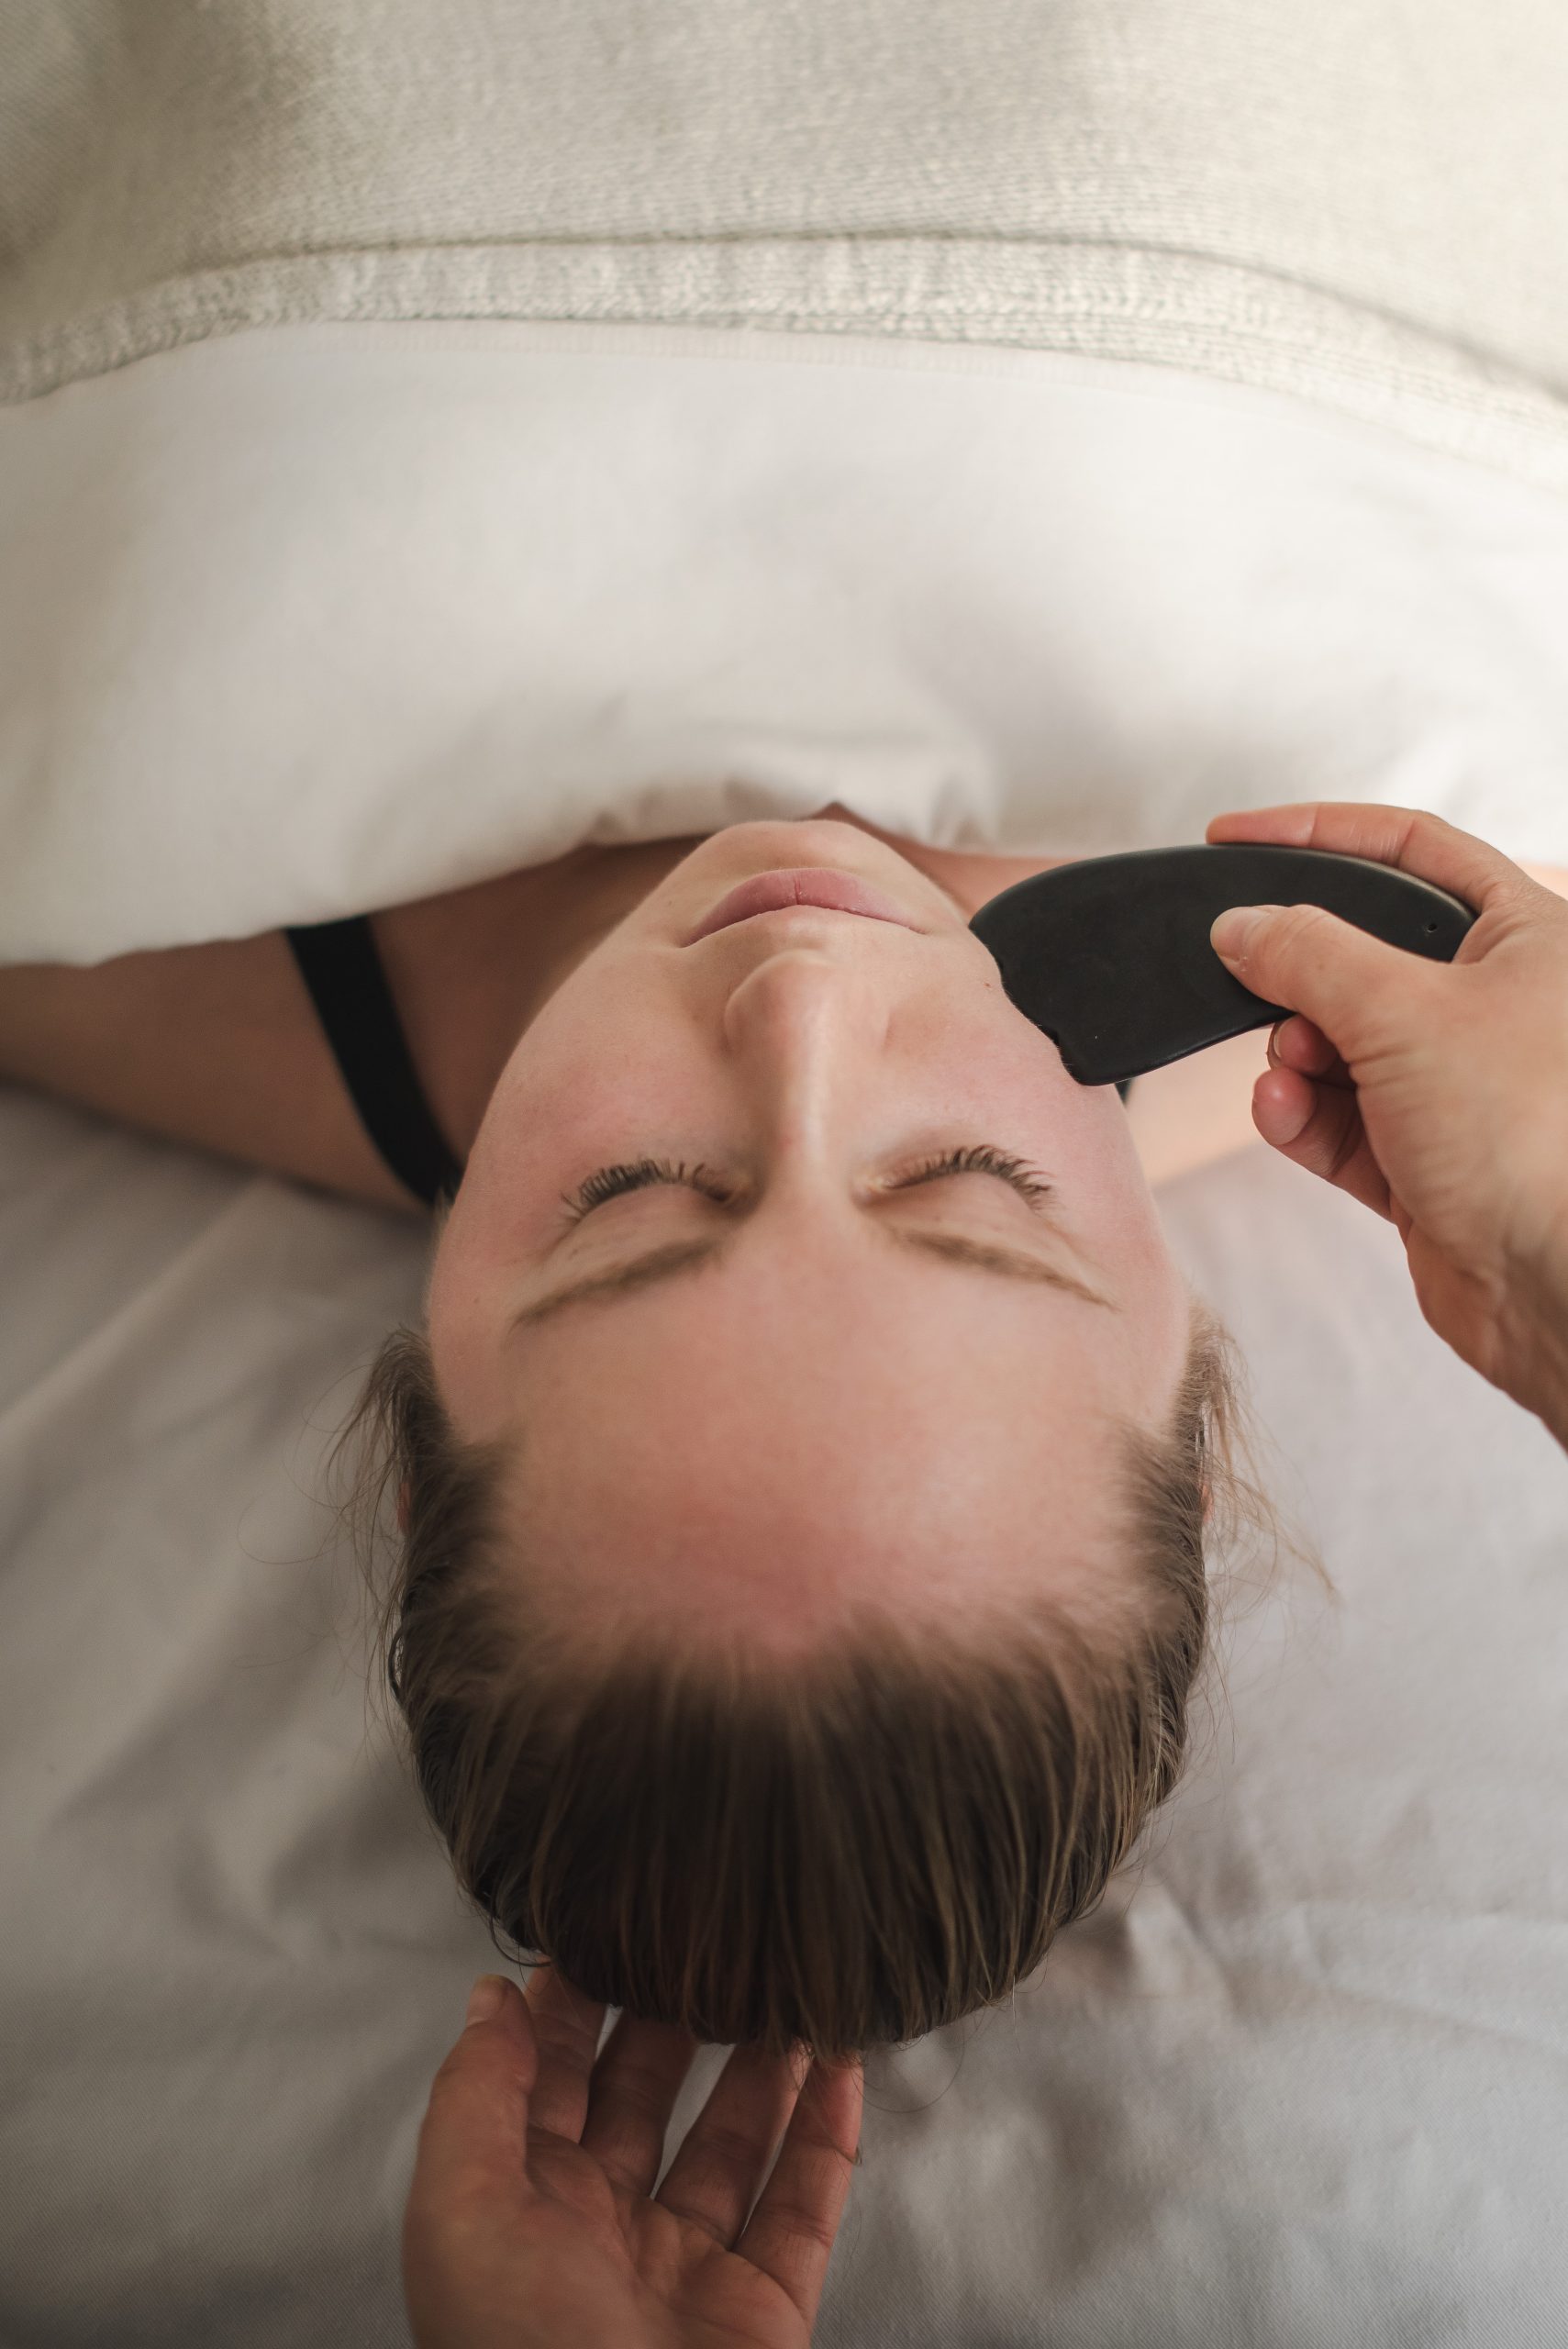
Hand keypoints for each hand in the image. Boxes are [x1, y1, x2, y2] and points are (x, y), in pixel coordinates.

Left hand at [401, 1966, 863, 2348]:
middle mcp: (600, 2233)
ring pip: (732, 2141)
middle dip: (670, 2017)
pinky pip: (804, 2202)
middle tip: (708, 1935)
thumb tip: (492, 1995)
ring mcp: (688, 2270)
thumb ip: (475, 2096)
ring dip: (760, 2060)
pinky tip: (842, 2059)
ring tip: (788, 1979)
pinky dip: (829, 2130)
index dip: (572, 2005)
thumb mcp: (458, 2211)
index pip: (545, 2084)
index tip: (608, 1922)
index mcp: (517, 2213)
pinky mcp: (763, 2307)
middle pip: (641, 2101)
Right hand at [1205, 801, 1567, 1442]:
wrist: (1560, 1290)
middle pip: (1363, 955)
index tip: (1233, 838)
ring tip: (1288, 1074)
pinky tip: (1285, 1113)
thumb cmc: (1533, 1140)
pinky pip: (1339, 1119)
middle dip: (1297, 977)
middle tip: (1247, 979)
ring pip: (1341, 1044)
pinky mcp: (1426, 1162)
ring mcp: (1462, 1087)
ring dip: (1295, 1058)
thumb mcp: (1404, 1010)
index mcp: (1529, 937)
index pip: (1409, 850)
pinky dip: (1303, 1114)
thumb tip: (1242, 923)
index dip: (1317, 835)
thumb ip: (1308, 953)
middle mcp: (1501, 1006)